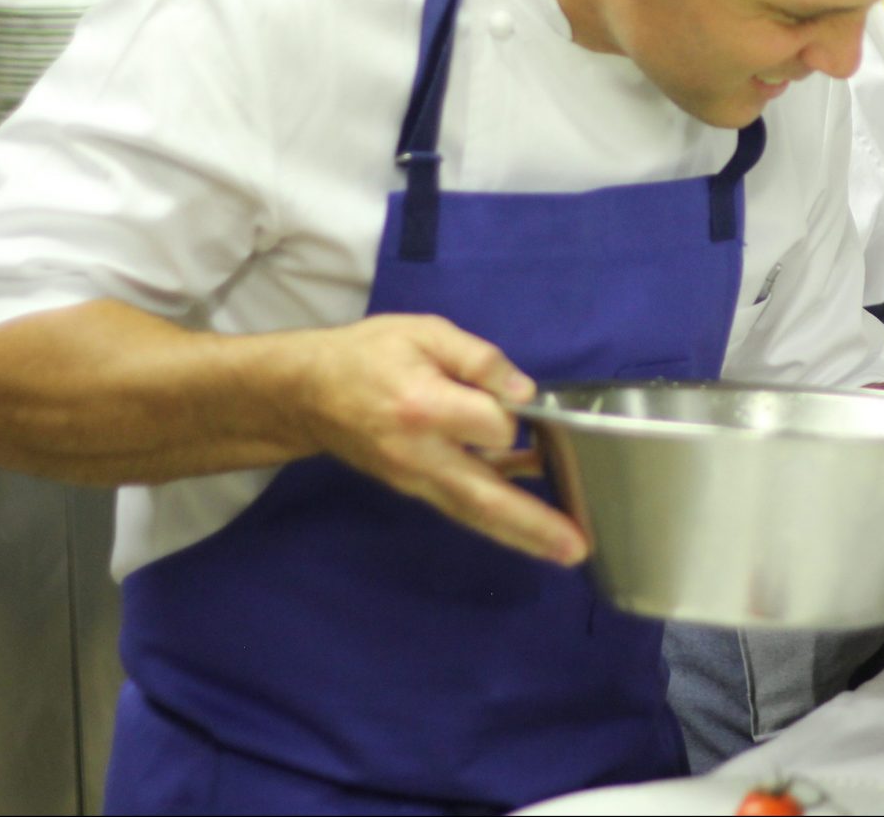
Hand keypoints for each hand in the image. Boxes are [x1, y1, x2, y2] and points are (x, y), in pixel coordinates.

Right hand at [286, 314, 586, 564]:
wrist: (306, 393)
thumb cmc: (370, 354)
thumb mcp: (425, 333)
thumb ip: (479, 359)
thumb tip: (525, 393)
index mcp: (423, 407)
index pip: (492, 426)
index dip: (516, 413)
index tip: (519, 397)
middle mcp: (419, 455)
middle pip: (483, 496)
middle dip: (534, 524)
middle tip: (577, 548)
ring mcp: (414, 479)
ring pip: (474, 513)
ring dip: (523, 535)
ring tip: (568, 551)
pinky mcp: (415, 489)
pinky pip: (463, 506)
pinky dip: (501, 517)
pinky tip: (539, 518)